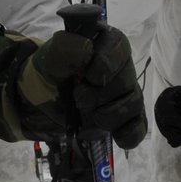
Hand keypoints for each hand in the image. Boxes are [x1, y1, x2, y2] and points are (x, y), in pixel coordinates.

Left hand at [0, 25, 145, 147]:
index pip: (119, 48)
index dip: (106, 64)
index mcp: (105, 44)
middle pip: (127, 81)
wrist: (42, 99)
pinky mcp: (125, 117)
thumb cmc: (48, 73)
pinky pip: (138, 126)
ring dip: (107, 116)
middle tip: (77, 99)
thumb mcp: (49, 58)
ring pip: (133, 104)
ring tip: (85, 117)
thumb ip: (65, 48)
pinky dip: (129, 134)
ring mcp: (125, 93)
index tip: (87, 76)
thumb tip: (87, 48)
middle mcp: (121, 67)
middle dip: (100, 96)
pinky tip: (117, 137)